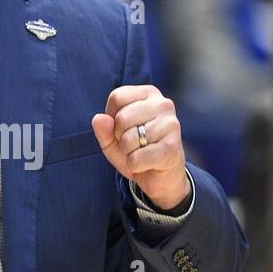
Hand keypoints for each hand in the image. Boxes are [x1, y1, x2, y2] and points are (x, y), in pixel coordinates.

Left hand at [92, 84, 188, 209]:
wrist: (161, 177)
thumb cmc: (137, 151)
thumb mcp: (113, 139)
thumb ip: (102, 129)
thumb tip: (100, 119)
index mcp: (149, 94)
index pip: (117, 97)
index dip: (111, 118)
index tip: (124, 128)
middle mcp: (163, 104)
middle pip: (121, 118)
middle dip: (120, 137)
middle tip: (134, 144)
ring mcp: (171, 124)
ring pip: (128, 140)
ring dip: (128, 153)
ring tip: (142, 153)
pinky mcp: (172, 147)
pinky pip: (137, 158)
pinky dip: (134, 166)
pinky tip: (147, 164)